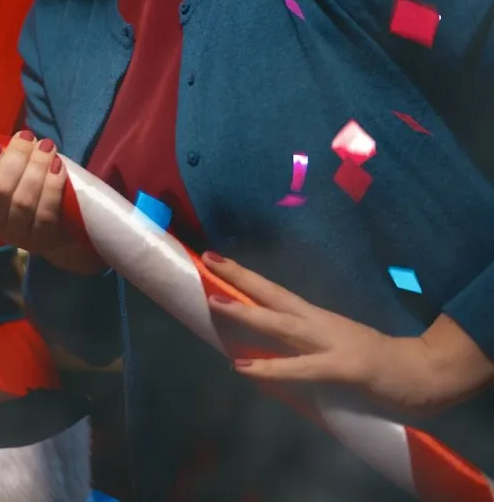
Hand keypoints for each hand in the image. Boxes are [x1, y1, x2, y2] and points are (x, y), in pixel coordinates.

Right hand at [0, 115, 101, 273]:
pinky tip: (58, 166)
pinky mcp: (44, 238)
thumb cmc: (10, 178)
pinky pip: (46, 212)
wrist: (49, 215)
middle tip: (26, 136)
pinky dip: (52, 186)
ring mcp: (18, 234)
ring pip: (24, 201)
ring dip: (36, 168)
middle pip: (0, 192)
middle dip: (15, 159)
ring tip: (46, 145)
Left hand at [205, 253, 493, 415]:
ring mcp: (330, 343)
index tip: (214, 258)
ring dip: (247, 314)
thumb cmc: (376, 360)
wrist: (424, 372)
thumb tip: (269, 339)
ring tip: (214, 303)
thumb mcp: (331, 345)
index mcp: (316, 318)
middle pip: (272, 296)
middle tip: (206, 258)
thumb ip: (302, 342)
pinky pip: (301, 368)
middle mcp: (318, 323)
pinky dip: (272, 367)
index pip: (274, 293)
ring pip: (281, 325)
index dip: (244, 277)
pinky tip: (245, 368)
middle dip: (238, 278)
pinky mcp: (342, 366)